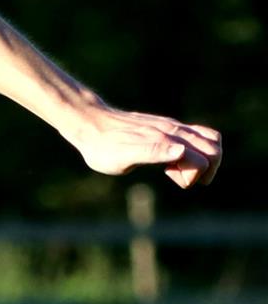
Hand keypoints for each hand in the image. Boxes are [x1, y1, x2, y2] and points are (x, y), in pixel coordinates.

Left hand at [67, 107, 221, 189]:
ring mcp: (172, 127)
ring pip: (208, 139)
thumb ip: (153, 154)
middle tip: (179, 178)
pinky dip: (193, 152)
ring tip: (174, 171)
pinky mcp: (167, 126)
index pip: (203, 160)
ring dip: (201, 159)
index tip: (174, 179)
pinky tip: (169, 163)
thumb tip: (181, 152)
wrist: (90, 124)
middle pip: (214, 148)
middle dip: (206, 168)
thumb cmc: (102, 147)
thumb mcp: (122, 158)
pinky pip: (195, 136)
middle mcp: (174, 131)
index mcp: (166, 141)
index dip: (194, 176)